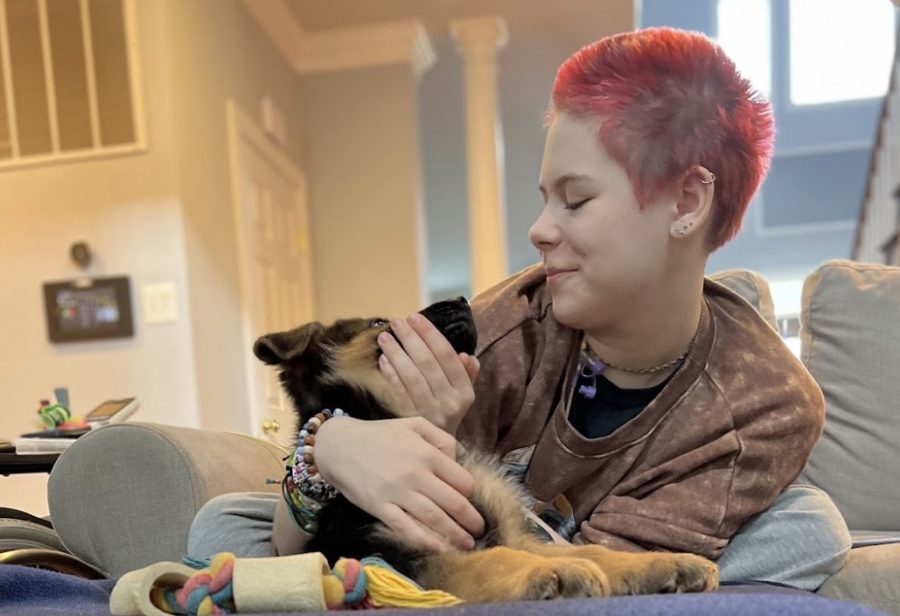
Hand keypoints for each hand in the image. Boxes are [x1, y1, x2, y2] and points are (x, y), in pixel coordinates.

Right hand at [315, 416, 484, 550]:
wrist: (339, 445)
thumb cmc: (379, 435)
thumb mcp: (414, 424)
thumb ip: (441, 438)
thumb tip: (457, 461)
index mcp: (427, 453)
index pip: (462, 480)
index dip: (471, 494)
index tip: (472, 502)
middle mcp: (416, 473)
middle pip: (454, 502)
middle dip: (471, 519)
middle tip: (479, 529)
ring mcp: (397, 492)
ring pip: (435, 517)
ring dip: (455, 534)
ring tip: (467, 544)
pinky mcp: (380, 508)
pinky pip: (407, 528)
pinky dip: (426, 541)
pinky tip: (440, 549)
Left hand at [377, 314, 479, 433]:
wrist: (435, 453)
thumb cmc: (447, 414)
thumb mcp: (462, 396)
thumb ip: (466, 375)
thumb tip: (467, 355)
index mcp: (464, 393)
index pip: (448, 357)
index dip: (430, 334)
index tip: (416, 317)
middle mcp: (448, 403)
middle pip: (427, 363)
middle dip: (410, 338)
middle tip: (396, 321)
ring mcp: (427, 413)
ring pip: (411, 377)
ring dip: (396, 353)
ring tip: (384, 336)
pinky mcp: (409, 420)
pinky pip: (397, 392)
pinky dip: (389, 374)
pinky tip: (382, 359)